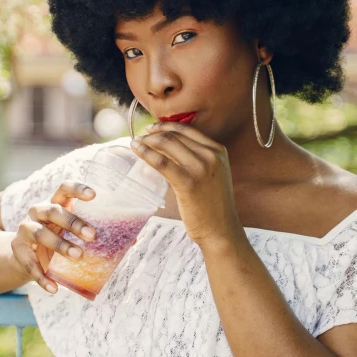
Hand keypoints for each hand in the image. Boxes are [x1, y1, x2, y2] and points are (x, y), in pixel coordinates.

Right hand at [10, 180, 96, 292]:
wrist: (26, 256)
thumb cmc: (57, 239)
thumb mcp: (72, 234)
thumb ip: (95, 234)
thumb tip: (132, 241)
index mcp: (55, 203)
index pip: (64, 188)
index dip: (77, 189)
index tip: (94, 195)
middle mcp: (38, 212)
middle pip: (53, 210)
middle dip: (73, 222)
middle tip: (92, 236)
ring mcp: (25, 229)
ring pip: (40, 233)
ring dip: (60, 245)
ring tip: (78, 256)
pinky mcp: (18, 249)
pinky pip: (29, 263)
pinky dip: (42, 277)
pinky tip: (54, 289)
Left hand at [130, 121, 243, 246]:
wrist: (221, 231)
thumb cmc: (212, 206)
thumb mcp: (212, 174)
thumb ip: (197, 159)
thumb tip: (166, 148)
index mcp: (218, 150)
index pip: (187, 129)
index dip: (165, 126)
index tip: (152, 128)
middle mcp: (211, 155)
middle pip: (175, 134)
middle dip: (153, 133)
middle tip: (140, 137)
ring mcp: (201, 168)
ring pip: (167, 143)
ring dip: (147, 141)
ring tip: (136, 144)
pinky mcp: (188, 182)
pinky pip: (161, 162)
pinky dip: (146, 153)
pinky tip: (136, 151)